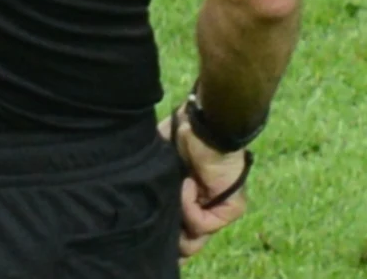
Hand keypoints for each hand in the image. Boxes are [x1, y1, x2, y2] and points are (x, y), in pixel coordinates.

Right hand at [160, 108, 250, 260]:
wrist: (202, 123)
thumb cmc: (178, 135)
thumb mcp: (160, 161)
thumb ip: (155, 184)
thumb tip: (136, 207)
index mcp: (189, 197)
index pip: (179, 230)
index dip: (163, 236)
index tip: (148, 233)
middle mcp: (204, 206)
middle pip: (186, 244)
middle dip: (171, 238)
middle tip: (159, 222)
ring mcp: (219, 209)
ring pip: (194, 240)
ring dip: (178, 216)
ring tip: (176, 189)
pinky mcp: (230, 209)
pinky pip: (202, 224)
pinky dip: (189, 204)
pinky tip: (187, 182)